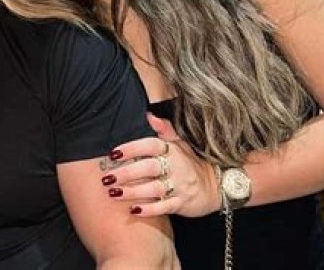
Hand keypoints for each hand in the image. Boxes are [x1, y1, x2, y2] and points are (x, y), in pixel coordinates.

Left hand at [102, 113, 220, 216]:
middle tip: (106, 177)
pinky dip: (149, 209)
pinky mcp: (182, 204)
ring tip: (113, 193)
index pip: (151, 145)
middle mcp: (176, 167)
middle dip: (126, 173)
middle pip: (149, 168)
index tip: (113, 153)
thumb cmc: (191, 163)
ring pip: (154, 188)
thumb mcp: (181, 144)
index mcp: (172, 150)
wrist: (217, 187)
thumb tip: (149, 114)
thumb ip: (164, 130)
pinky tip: (133, 210)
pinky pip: (164, 207)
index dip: (132, 148)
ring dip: (133, 191)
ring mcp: (179, 186)